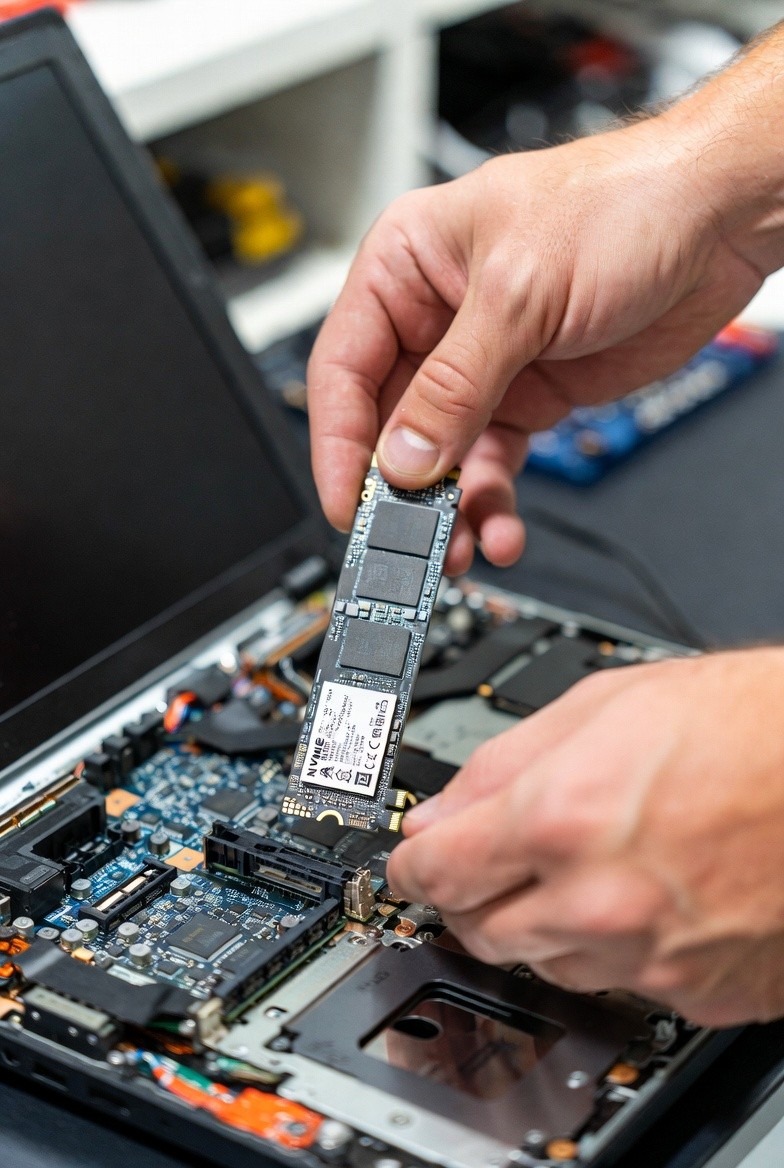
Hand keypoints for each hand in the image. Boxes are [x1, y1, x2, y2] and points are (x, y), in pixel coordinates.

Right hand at [308, 115, 769, 572]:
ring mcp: (482, 365)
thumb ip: (455, 384)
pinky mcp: (526, 398)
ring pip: (441, 457)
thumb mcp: (520, 293)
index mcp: (406, 267)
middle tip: (404, 539)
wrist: (718, 221)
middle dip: (399, 489)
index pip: (344, 367)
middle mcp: (435, 320)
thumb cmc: (622, 205)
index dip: (340, 442)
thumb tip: (405, 455)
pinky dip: (493, 502)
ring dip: (448, 508)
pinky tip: (501, 528)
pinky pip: (492, 464)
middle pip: (389, 424)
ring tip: (458, 547)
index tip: (348, 502)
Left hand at [387, 650, 783, 1026]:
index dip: (411, 863)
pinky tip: (635, 897)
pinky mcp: (695, 992)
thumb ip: (500, 763)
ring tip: (578, 867)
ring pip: (539, 963)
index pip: (434, 870)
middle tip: (488, 860)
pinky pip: (614, 983)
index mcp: (562, 816)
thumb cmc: (746, 724)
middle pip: (476, 929)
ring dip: (535, 922)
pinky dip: (606, 948)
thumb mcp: (602, 704)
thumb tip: (440, 811)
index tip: (411, 861)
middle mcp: (599, 899)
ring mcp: (649, 956)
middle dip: (469, 893)